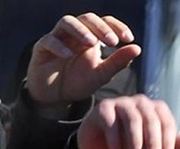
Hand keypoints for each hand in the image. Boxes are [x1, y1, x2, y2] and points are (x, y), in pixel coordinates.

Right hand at [27, 13, 141, 107]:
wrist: (55, 98)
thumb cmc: (79, 82)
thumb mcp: (101, 74)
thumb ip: (118, 62)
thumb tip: (137, 48)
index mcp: (91, 36)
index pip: (104, 22)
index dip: (116, 26)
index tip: (128, 38)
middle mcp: (74, 34)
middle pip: (87, 18)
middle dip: (101, 28)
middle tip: (113, 41)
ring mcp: (57, 38)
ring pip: (67, 22)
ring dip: (80, 30)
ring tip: (91, 43)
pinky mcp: (41, 48)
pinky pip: (49, 40)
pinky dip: (58, 45)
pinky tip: (68, 54)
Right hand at [78, 95, 179, 148]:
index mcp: (155, 111)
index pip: (166, 122)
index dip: (167, 141)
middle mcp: (140, 103)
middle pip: (151, 119)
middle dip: (154, 143)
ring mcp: (121, 103)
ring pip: (133, 120)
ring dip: (135, 143)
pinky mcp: (103, 108)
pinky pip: (112, 124)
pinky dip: (115, 144)